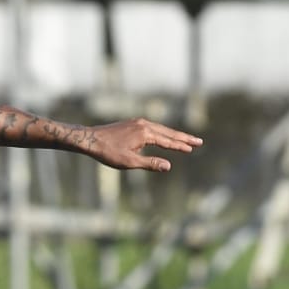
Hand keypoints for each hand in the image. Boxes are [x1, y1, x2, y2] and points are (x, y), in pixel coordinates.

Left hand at [81, 118, 201, 172]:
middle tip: (199, 142)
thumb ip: (150, 163)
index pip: (168, 141)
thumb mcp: (129, 162)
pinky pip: (152, 127)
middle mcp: (144, 124)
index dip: (181, 146)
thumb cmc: (107, 152)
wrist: (89, 139)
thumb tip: (168, 166)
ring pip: (161, 129)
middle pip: (168, 132)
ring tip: (185, 139)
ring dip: (174, 134)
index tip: (193, 149)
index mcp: (146, 133)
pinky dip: (162, 132)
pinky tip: (163, 136)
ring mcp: (138, 122)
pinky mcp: (132, 123)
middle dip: (184, 138)